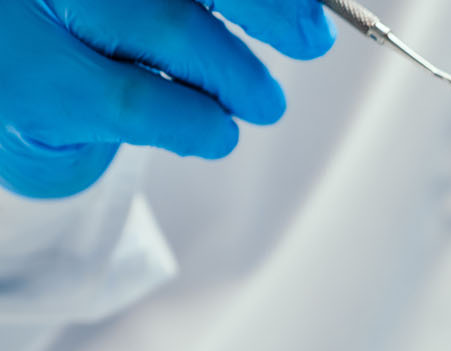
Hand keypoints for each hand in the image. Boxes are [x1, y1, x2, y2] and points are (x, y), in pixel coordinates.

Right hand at [0, 0, 333, 198]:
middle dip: (270, 8)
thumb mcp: (143, 5)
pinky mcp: (29, 85)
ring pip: (175, 28)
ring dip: (241, 76)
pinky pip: (142, 102)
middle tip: (309, 39)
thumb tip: (308, 11)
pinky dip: (200, 124)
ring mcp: (30, 14)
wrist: (6, 87)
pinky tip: (213, 132)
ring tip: (260, 101)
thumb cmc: (85, 36)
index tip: (313, 11)